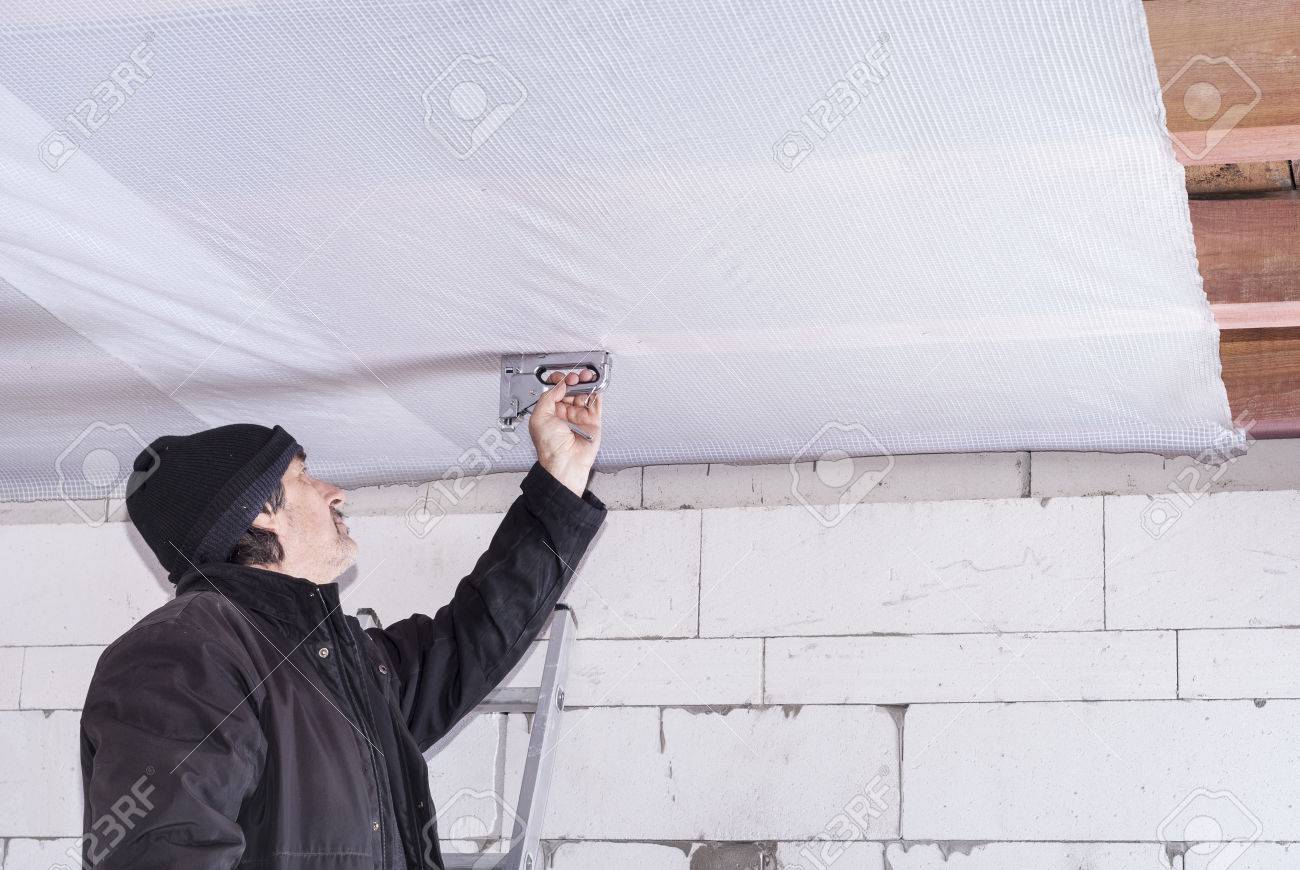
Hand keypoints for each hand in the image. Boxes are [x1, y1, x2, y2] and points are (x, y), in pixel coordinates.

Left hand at [528, 368, 602, 496]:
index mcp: (550, 412)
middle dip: (574, 380)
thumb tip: (559, 386)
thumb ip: (548, 398)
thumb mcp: (539, 417)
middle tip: (575, 377)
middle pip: (571, 390)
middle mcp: (565, 414)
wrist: (565, 462)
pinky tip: (595, 385)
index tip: (562, 378)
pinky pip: (596, 403)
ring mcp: (579, 417)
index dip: (559, 382)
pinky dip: (597, 392)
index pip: (556, 391)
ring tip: (586, 377)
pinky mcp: (592, 422)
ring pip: (584, 394)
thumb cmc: (549, 446)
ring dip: (586, 383)